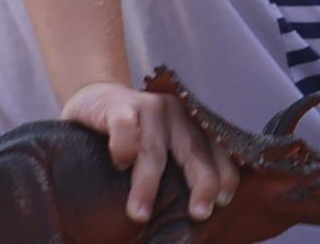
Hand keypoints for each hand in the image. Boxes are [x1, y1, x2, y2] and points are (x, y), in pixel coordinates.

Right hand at [60, 77, 236, 223]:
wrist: (95, 99)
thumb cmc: (132, 136)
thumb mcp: (159, 151)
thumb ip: (173, 173)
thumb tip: (185, 220)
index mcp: (191, 127)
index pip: (216, 151)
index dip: (224, 175)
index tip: (224, 201)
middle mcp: (176, 115)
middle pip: (194, 150)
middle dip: (200, 182)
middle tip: (199, 213)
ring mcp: (148, 107)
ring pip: (153, 148)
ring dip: (147, 183)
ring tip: (140, 214)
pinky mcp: (117, 105)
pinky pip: (123, 126)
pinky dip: (124, 145)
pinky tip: (120, 164)